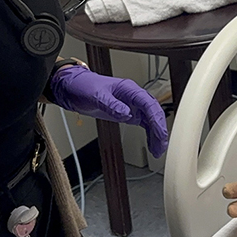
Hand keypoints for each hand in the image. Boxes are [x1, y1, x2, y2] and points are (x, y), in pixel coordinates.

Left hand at [50, 65, 168, 156]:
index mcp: (129, 89)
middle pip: (154, 113)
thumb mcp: (96, 95)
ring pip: (151, 120)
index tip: (160, 133)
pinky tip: (151, 145)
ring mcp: (132, 106)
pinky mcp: (129, 114)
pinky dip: (149, 135)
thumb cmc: (85, 86)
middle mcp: (134, 97)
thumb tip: (126, 114)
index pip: (149, 104)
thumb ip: (112, 105)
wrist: (74, 88)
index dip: (156, 119)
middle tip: (161, 146)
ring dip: (156, 135)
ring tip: (158, 150)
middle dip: (160, 130)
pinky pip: (144, 124)